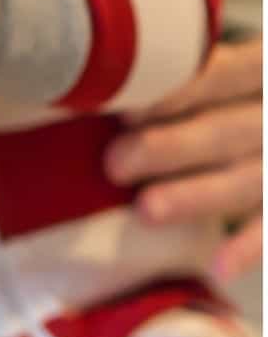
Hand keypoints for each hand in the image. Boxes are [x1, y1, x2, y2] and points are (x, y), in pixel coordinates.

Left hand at [109, 35, 262, 281]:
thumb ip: (166, 82)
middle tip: (116, 164)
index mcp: (263, 70)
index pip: (230, 71)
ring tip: (147, 210)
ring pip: (251, 180)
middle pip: (232, 130)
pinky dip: (249, 247)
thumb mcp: (210, 80)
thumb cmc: (210, 100)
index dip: (181, 89)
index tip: (127, 108)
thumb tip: (85, 95)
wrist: (259, 130)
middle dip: (174, 147)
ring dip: (199, 196)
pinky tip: (217, 266)